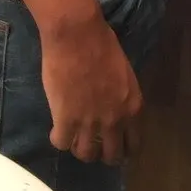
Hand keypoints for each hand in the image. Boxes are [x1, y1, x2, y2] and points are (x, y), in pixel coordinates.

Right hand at [40, 15, 142, 166]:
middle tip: (93, 144)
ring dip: (80, 148)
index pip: (134, 145)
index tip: (113, 144)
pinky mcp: (65, 119)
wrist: (77, 34)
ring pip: (86, 154)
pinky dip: (59, 139)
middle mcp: (115, 121)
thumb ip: (121, 97)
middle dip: (102, 153)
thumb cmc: (101, 43)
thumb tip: (113, 105)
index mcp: (133, 107)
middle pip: (111, 156)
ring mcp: (90, 122)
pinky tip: (57, 130)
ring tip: (74, 137)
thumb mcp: (123, 74)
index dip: (122, 148)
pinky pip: (62, 143)